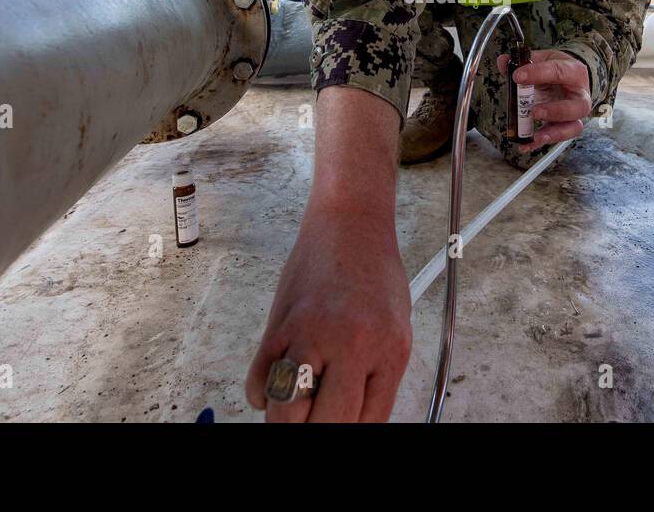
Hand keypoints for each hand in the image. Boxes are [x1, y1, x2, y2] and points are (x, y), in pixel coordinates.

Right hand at [244, 85, 411, 422]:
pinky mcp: (279, 325)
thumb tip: (351, 419)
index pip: (366, 423)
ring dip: (287, 417)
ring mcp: (311, 336)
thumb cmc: (374, 272)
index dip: (349, 431)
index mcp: (388, 351)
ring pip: (286, 413)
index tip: (339, 426)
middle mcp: (351, 346)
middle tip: (315, 418)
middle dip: (318, 427)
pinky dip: (263, 395)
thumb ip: (374, 376)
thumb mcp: (394, 329)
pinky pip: (259, 383)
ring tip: (296, 405)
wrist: (350, 223)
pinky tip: (276, 383)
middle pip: (327, 425)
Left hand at [499, 49, 591, 152]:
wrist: (568, 80)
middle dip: (556, 111)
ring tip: (536, 136)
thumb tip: (503, 61)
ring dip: (554, 133)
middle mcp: (579, 96)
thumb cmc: (557, 70)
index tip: (517, 76)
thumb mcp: (543, 59)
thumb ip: (524, 61)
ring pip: (573, 128)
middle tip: (534, 112)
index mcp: (574, 73)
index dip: (539, 73)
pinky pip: (555, 139)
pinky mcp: (563, 127)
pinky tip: (524, 145)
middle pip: (577, 107)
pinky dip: (538, 144)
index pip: (560, 72)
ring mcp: (574, 114)